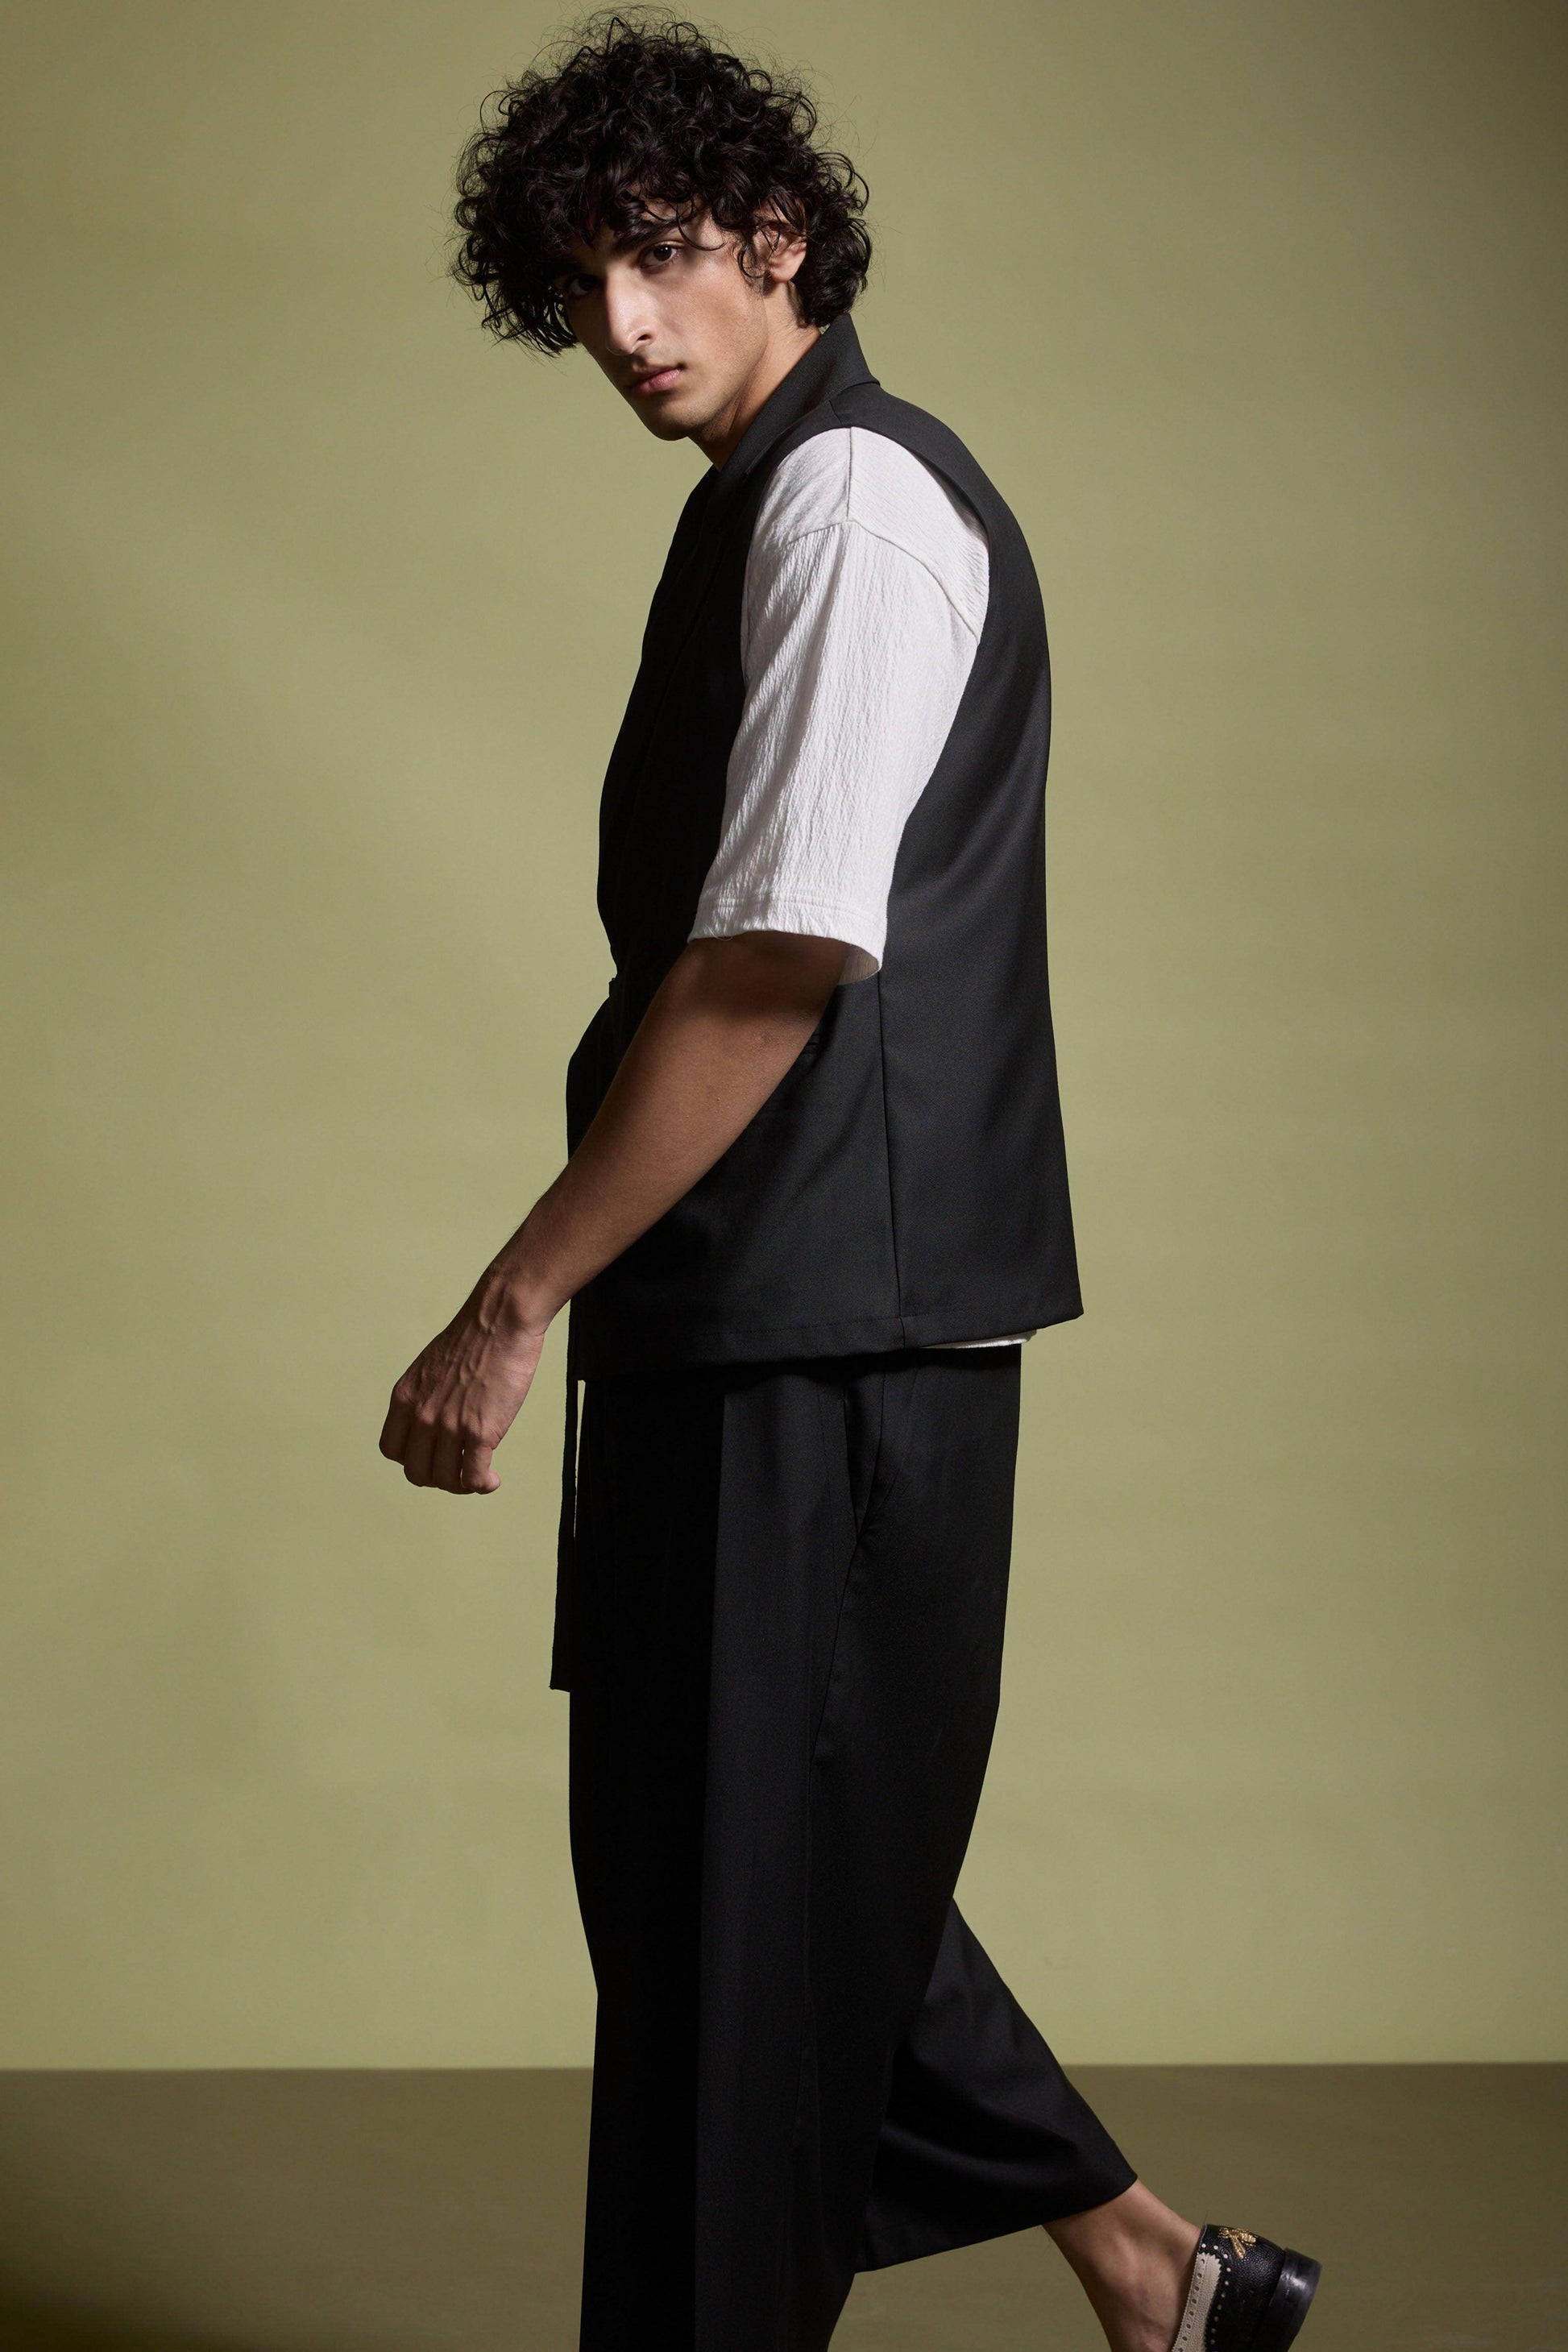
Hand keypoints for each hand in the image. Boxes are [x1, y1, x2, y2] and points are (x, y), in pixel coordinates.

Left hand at [378, 1274, 547, 1494]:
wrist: (501, 1319)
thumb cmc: (476, 1338)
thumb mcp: (432, 1366)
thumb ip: (427, 1395)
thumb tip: (438, 1420)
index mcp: (405, 1397)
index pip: (391, 1450)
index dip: (412, 1459)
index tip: (433, 1455)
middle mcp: (421, 1415)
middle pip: (416, 1472)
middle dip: (438, 1477)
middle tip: (459, 1469)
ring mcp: (449, 1425)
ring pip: (445, 1480)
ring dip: (462, 1485)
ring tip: (479, 1476)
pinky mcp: (479, 1432)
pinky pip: (472, 1478)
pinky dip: (482, 1485)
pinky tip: (492, 1479)